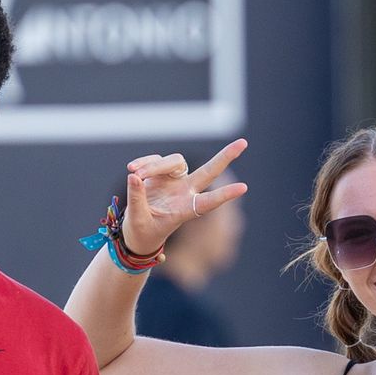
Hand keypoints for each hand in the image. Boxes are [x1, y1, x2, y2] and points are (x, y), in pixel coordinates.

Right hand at [120, 139, 249, 254]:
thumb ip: (137, 200)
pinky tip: (132, 170)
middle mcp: (185, 193)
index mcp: (185, 210)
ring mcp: (175, 181)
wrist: (136, 231)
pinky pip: (156, 160)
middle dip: (225, 157)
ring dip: (154, 166)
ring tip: (135, 174)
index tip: (243, 188)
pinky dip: (144, 163)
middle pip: (209, 171)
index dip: (224, 195)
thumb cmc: (142, 231)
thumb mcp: (138, 221)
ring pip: (174, 161)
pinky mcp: (162, 173)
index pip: (208, 202)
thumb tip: (134, 176)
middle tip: (244, 143)